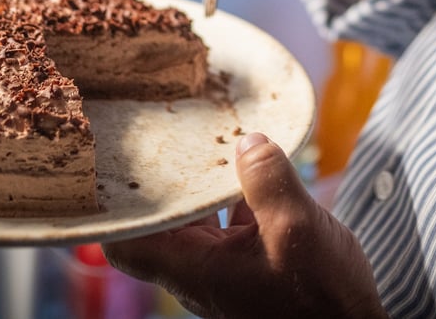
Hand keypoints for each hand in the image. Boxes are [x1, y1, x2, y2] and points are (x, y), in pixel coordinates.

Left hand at [102, 132, 386, 318]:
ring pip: (197, 219)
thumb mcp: (298, 232)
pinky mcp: (254, 261)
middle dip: (162, 181)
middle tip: (164, 134)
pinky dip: (236, 192)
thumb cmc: (321, 301)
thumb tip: (248, 141)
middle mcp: (202, 271)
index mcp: (196, 270)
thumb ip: (269, 183)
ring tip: (210, 141)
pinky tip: (256, 165)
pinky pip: (231, 221)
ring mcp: (228, 267)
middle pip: (161, 223)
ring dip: (202, 183)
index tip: (115, 168)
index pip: (128, 245)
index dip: (115, 210)